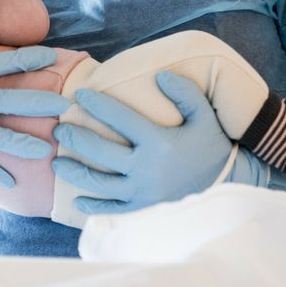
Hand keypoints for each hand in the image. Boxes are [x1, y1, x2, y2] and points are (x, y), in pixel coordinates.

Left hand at [51, 71, 233, 213]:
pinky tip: (76, 199)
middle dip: (76, 137)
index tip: (80, 94)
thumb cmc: (214, 150)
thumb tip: (161, 75)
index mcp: (159, 142)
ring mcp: (142, 192)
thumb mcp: (206, 118)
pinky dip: (92, 206)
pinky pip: (112, 211)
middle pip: (100, 151)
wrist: (229, 188)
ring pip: (99, 182)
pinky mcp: (142, 210)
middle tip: (59, 127)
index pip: (120, 118)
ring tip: (57, 160)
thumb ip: (187, 94)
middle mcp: (146, 168)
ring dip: (74, 170)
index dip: (97, 104)